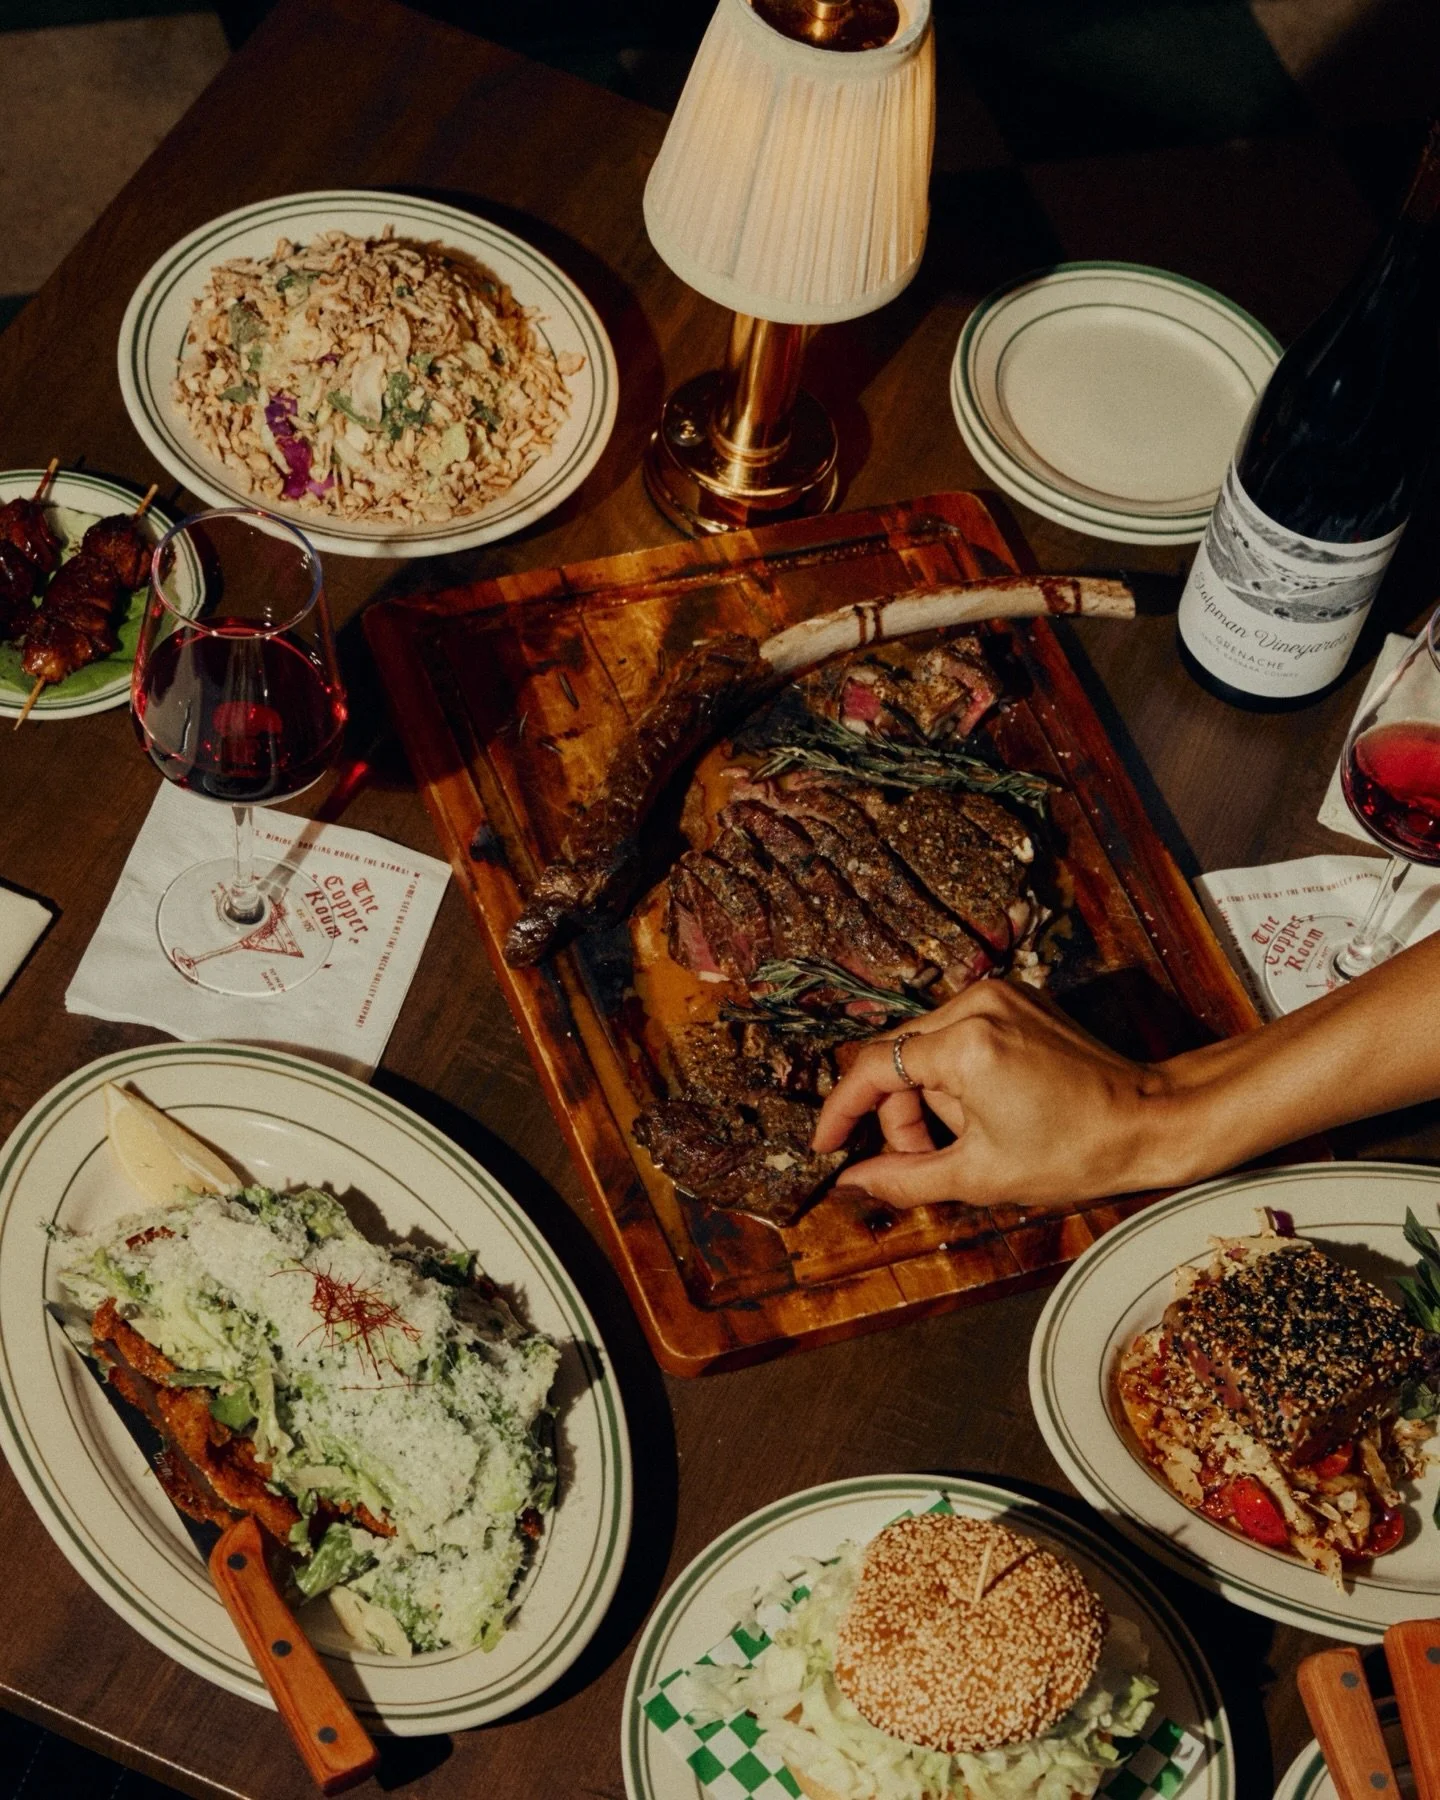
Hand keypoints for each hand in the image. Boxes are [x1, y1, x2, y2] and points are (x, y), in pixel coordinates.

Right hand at [811, 980, 1174, 1210]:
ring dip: (930, 1095)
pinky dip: (957, 1073)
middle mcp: (977, 1005)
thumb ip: (904, 1177)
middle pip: (898, 1057)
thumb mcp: (979, 1175)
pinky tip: (988, 1107)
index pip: (873, 1068)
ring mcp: (999, 995)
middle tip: (925, 1159)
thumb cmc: (1075, 1151)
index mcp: (964, 1045)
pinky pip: (959, 1034)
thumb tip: (852, 1181)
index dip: (841, 1110)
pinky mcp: (1017, 998)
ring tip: (969, 1135)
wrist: (1150, 1120)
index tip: (827, 1144)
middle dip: (900, 1114)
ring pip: (926, 1046)